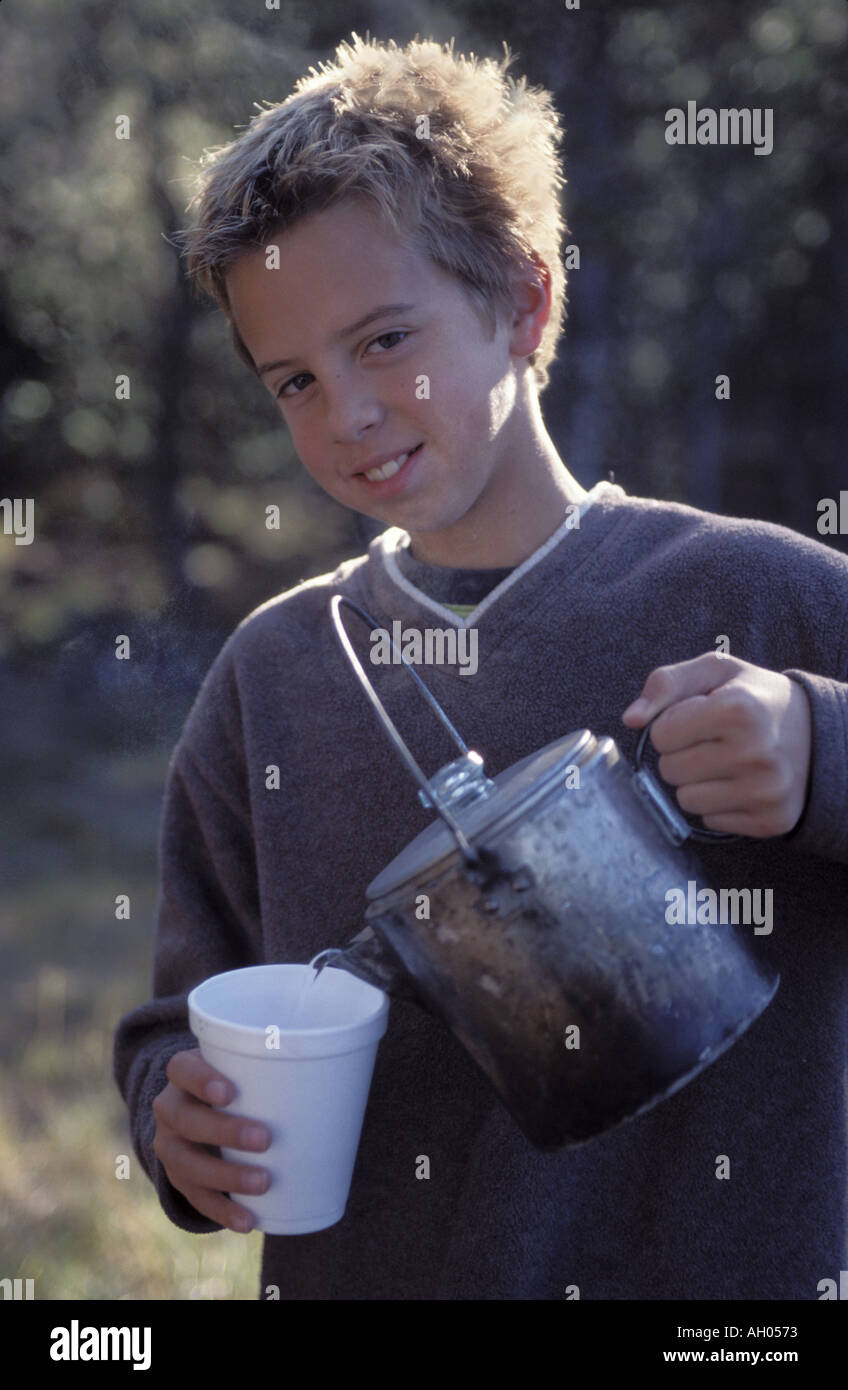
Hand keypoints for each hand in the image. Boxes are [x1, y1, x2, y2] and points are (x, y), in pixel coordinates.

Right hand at [152, 1048, 270, 1232]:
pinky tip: (248, 1221)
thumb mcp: (244, 1066)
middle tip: (265, 1138)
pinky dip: (223, 1211)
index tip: (230, 1092)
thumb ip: (276, 1066)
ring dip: (226, 1176)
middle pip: (186, 1119)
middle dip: (224, 1131)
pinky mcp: (178, 1178)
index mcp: (184, 1073)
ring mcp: (170, 1146)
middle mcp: (170, 1108)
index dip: (201, 1080)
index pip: (181, 1069)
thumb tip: (345, 1069)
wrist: (199, 1111)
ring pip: (188, 1164)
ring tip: (264, 1183)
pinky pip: (196, 1199)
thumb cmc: (239, 1082)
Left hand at [621, 652, 811, 836]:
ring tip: (724, 763)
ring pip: (686, 801)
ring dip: (695, 783)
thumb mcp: (715, 671)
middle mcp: (756, 753)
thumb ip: (666, 683)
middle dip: (681, 754)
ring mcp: (766, 791)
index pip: (661, 735)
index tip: (698, 717)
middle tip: (712, 742)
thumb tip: (631, 719)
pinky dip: (717, 805)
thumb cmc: (754, 698)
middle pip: (669, 771)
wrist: (817, 734)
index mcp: (738, 709)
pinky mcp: (771, 821)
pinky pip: (710, 821)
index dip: (672, 724)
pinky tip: (740, 783)